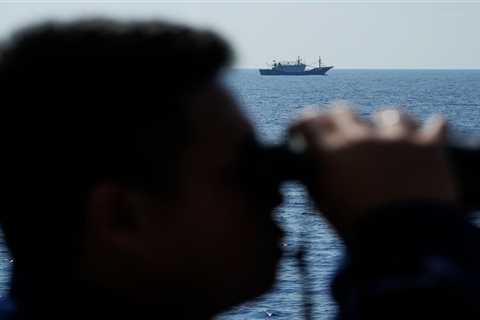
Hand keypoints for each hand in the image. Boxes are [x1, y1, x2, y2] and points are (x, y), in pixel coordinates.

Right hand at [290, 105, 457, 237]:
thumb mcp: (325, 206)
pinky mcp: (429, 145)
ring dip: (385, 123)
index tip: (305, 129)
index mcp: (330, 152)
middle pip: (343, 111)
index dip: (304, 124)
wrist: (405, 242)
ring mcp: (396, 137)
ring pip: (389, 114)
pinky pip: (434, 125)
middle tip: (341, 132)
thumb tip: (313, 167)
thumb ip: (316, 180)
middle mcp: (360, 136)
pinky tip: (427, 135)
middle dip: (338, 119)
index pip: (308, 121)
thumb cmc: (359, 228)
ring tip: (387, 136)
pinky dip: (430, 130)